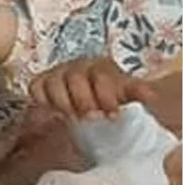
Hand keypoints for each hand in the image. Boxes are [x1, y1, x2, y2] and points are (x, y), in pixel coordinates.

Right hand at [28, 57, 154, 119]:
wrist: (89, 92)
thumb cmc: (108, 93)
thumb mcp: (125, 91)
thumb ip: (137, 91)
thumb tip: (150, 96)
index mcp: (99, 66)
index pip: (100, 76)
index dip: (105, 96)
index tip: (112, 116)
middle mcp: (75, 66)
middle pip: (74, 78)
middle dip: (83, 101)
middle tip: (90, 119)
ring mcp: (56, 73)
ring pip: (53, 82)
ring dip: (63, 103)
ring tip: (73, 117)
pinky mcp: (40, 82)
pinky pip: (35, 88)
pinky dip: (43, 100)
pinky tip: (54, 111)